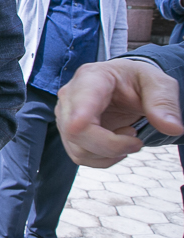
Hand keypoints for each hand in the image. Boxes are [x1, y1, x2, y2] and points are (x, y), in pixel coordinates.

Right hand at [56, 58, 183, 167]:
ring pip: (78, 149)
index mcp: (91, 78)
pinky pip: (79, 156)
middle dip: (112, 145)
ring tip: (127, 136)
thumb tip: (173, 128)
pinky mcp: (68, 132)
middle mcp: (70, 96)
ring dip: (109, 153)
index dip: (84, 125)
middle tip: (136, 139)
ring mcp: (65, 115)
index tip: (113, 134)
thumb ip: (164, 103)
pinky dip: (102, 158)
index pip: (79, 106)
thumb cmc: (137, 80)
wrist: (124, 86)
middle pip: (76, 133)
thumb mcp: (157, 83)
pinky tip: (116, 144)